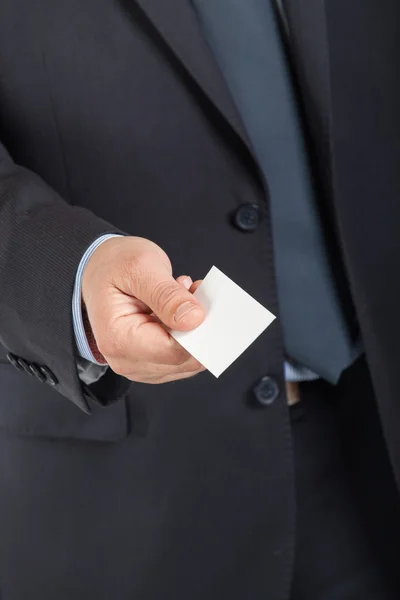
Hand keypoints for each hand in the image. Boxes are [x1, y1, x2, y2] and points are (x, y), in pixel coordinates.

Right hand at [81, 236, 205, 382]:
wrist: (98, 269)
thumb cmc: (113, 266)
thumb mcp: (141, 268)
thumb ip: (167, 295)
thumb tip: (194, 319)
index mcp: (119, 339)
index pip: (173, 351)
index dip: (200, 333)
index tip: (212, 308)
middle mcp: (126, 360)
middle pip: (183, 360)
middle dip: (200, 329)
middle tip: (199, 293)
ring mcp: (139, 365)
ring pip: (187, 362)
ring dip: (196, 330)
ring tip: (185, 295)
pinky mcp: (150, 363)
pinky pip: (182, 358)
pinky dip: (190, 334)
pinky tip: (182, 309)